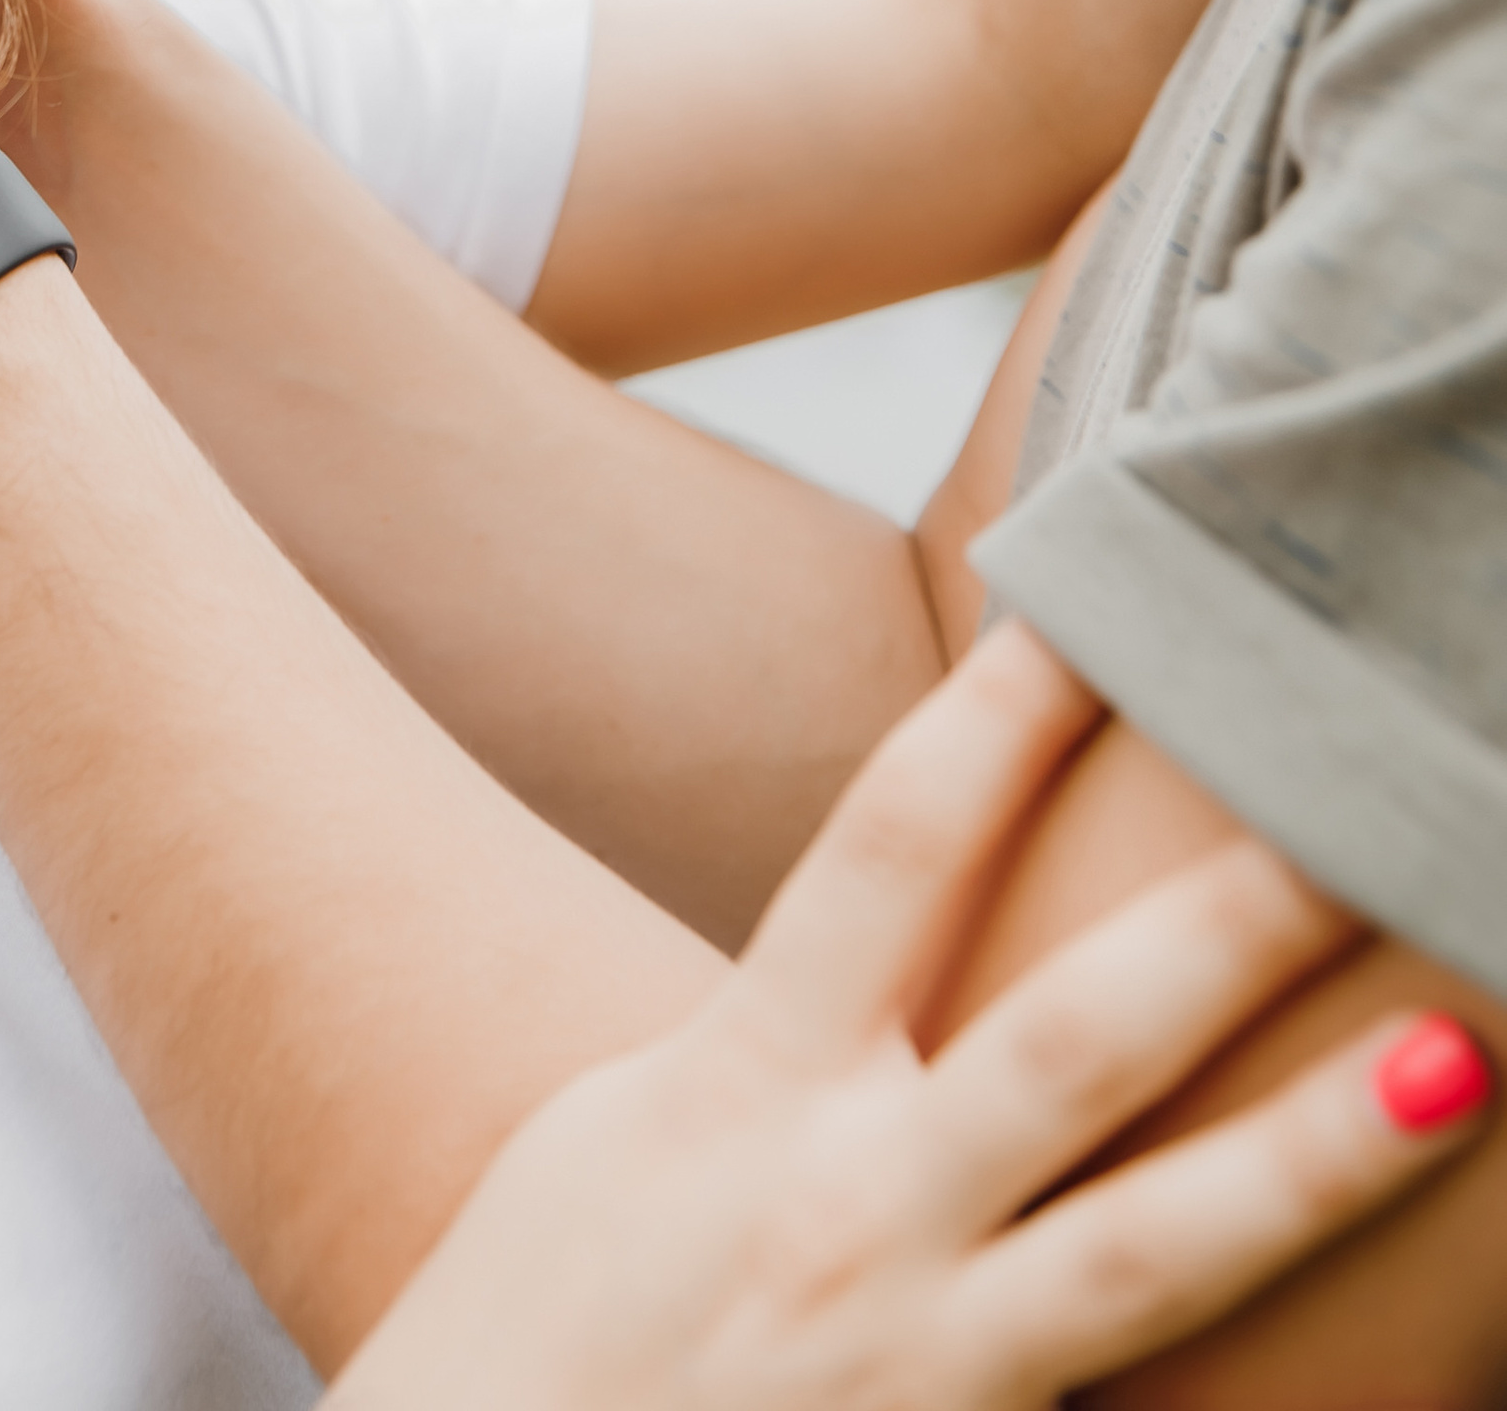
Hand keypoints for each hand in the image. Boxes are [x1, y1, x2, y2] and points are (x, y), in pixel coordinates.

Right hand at [327, 625, 1489, 1410]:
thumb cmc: (519, 1338)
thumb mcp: (618, 1144)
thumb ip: (767, 1056)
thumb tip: (885, 963)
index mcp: (738, 1084)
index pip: (892, 847)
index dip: (1001, 716)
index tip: (1100, 601)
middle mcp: (844, 1213)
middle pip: (1074, 1040)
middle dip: (1231, 925)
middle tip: (1363, 808)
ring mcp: (915, 1372)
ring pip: (1154, 1252)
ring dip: (1315, 1158)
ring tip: (1457, 1071)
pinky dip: (1249, 1396)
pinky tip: (1398, 1377)